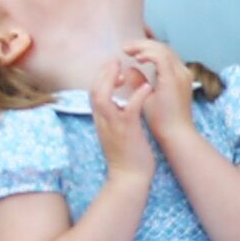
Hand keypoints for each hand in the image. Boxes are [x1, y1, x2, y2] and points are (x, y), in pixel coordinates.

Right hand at [88, 59, 155, 185]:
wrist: (129, 179)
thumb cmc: (127, 157)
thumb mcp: (116, 134)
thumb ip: (114, 118)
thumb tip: (118, 105)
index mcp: (102, 121)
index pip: (94, 94)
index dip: (100, 78)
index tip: (112, 68)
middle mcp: (103, 121)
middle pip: (94, 91)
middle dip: (102, 73)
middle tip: (114, 60)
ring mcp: (113, 126)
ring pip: (103, 98)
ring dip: (111, 79)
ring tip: (123, 67)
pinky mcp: (127, 131)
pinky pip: (129, 109)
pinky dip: (136, 96)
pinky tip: (145, 87)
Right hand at [121, 37, 195, 140]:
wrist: (178, 132)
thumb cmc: (161, 120)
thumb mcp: (145, 101)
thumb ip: (137, 81)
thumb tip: (130, 68)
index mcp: (172, 78)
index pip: (159, 54)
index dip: (143, 50)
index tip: (129, 54)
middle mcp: (181, 73)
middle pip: (164, 48)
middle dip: (144, 45)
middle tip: (126, 48)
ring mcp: (185, 74)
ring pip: (168, 51)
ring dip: (150, 48)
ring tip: (133, 51)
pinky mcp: (184, 77)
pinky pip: (171, 58)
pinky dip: (157, 54)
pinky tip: (146, 59)